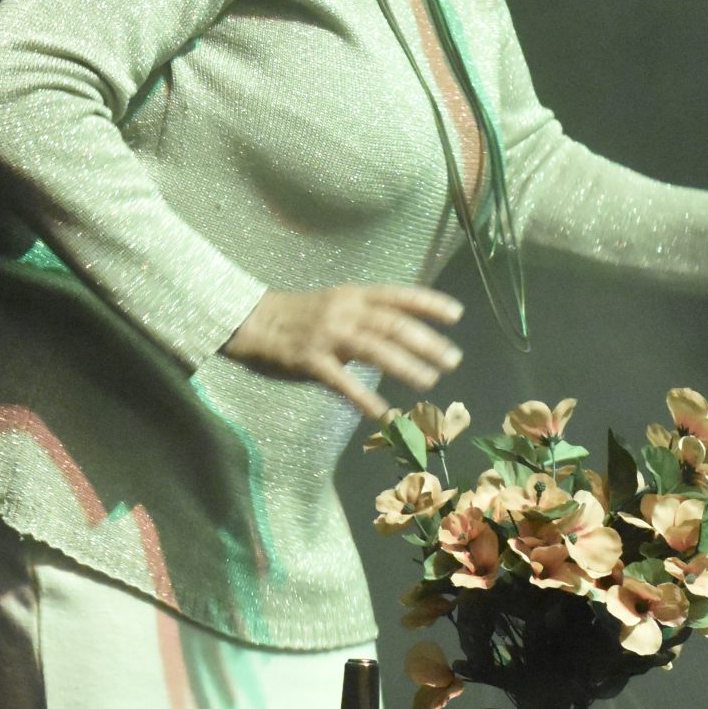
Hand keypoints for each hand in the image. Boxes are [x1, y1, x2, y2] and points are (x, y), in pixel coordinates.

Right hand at [223, 284, 463, 416]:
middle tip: (453, 359)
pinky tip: (382, 413)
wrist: (250, 320)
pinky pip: (341, 382)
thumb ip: (368, 318)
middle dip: (426, 341)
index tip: (457, 314)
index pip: (398, 295)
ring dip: (405, 366)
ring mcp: (327, 335)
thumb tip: (404, 336)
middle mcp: (345, 311)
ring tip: (429, 381)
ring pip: (374, 350)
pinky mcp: (310, 361)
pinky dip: (363, 397)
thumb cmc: (299, 314)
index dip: (429, 303)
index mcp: (354, 295)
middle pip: (393, 324)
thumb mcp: (337, 304)